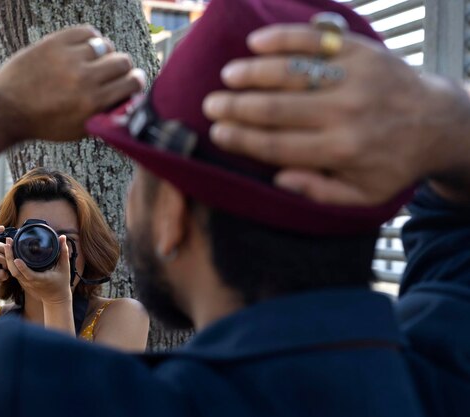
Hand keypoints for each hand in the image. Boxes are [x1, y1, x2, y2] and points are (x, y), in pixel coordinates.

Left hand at [0, 25, 145, 142]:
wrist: (6, 109)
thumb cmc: (44, 124)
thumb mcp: (79, 131)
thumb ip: (105, 118)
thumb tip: (129, 103)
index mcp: (93, 103)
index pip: (132, 82)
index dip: (136, 81)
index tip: (133, 81)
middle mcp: (84, 79)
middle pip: (122, 61)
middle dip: (123, 68)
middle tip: (115, 72)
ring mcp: (69, 58)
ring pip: (105, 46)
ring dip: (105, 54)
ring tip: (97, 61)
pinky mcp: (55, 43)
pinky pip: (87, 32)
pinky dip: (91, 39)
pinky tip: (86, 49)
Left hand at [4, 235, 72, 304]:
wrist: (56, 299)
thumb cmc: (61, 283)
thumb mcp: (65, 267)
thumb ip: (63, 252)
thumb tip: (62, 237)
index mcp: (41, 279)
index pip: (29, 274)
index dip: (22, 267)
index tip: (16, 258)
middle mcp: (31, 282)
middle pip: (15, 272)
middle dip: (9, 257)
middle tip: (8, 243)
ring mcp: (25, 283)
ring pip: (12, 272)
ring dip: (8, 259)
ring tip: (7, 245)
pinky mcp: (23, 283)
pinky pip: (13, 272)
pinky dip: (10, 263)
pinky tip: (8, 253)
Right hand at [203, 24, 469, 205]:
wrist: (437, 122)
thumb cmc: (391, 162)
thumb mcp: (362, 194)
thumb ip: (320, 192)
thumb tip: (279, 179)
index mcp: (340, 150)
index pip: (275, 145)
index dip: (240, 138)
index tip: (217, 133)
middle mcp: (344, 113)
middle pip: (275, 107)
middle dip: (236, 106)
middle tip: (210, 103)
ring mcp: (353, 77)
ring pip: (291, 70)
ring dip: (253, 71)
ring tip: (228, 75)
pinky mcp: (361, 51)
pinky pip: (316, 39)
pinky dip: (285, 37)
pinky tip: (257, 42)